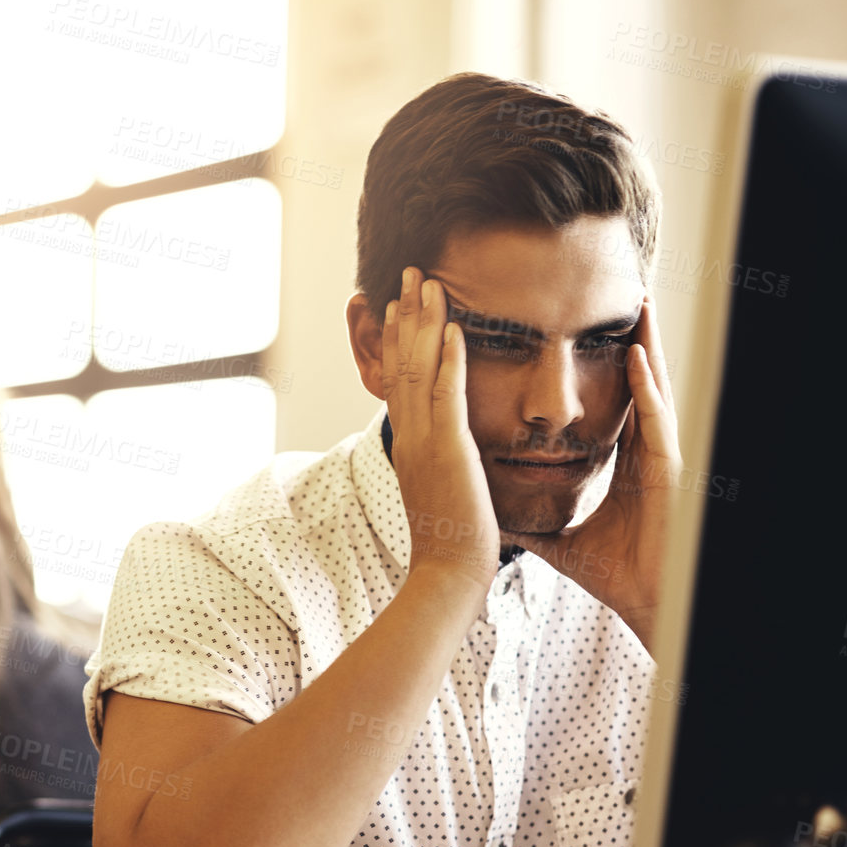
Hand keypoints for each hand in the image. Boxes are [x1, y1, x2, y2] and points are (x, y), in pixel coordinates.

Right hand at [381, 267, 500, 597]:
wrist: (447, 572)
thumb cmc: (451, 540)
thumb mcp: (440, 490)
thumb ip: (440, 462)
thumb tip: (446, 451)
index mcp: (409, 444)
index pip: (397, 381)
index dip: (394, 340)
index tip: (394, 305)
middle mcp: (410, 436)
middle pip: (401, 363)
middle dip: (404, 315)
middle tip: (407, 274)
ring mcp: (425, 441)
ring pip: (418, 370)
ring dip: (423, 323)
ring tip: (426, 283)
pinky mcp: (448, 450)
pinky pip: (447, 396)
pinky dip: (448, 360)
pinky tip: (452, 329)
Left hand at [510, 294, 679, 646]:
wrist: (648, 601)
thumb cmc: (617, 573)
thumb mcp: (560, 538)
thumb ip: (530, 522)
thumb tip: (491, 517)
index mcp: (622, 461)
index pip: (611, 402)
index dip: (602, 368)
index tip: (584, 334)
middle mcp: (644, 450)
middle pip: (636, 383)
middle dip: (630, 341)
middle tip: (617, 297)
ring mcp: (660, 455)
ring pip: (652, 388)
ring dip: (645, 344)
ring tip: (636, 304)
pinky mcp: (668, 467)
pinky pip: (655, 418)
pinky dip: (646, 386)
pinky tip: (637, 355)